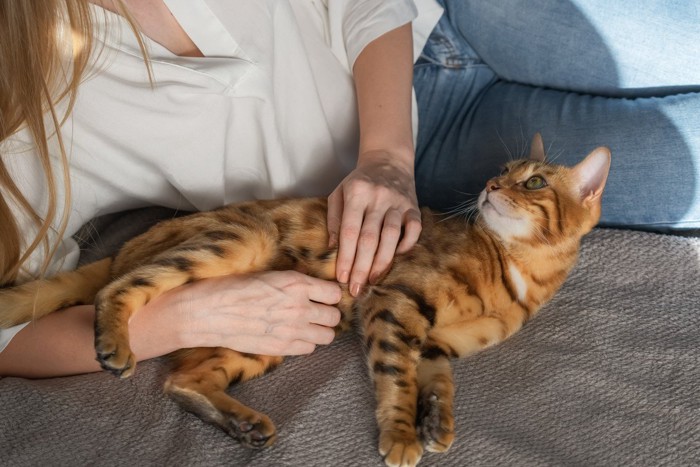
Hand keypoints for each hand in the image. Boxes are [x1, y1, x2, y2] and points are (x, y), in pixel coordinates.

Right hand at [143, 270, 341, 355]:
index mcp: (296, 283)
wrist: (208, 312)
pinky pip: (309, 349)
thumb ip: (293, 281)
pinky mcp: (282, 348)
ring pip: (327, 336)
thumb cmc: (232, 287)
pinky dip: (305, 344)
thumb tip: (310, 283)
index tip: (324, 296)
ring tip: (307, 326)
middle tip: (317, 312)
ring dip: (320, 331)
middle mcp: (300, 306)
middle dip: (328, 314)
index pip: (334, 293)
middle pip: (335, 316)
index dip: (330, 295)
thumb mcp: (267, 274)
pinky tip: (292, 336)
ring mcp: (292, 329)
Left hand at [327, 149, 421, 295]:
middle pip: (369, 238)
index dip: (346, 257)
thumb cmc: (358, 182)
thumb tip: (332, 248)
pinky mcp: (413, 206)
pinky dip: (407, 245)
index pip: (349, 231)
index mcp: (356, 194)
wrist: (388, 160)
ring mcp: (398, 202)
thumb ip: (333, 219)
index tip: (342, 278)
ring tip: (373, 280)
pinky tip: (396, 258)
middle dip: (362, 267)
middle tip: (356, 289)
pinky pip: (414, 229)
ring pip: (391, 237)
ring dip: (382, 262)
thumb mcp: (338, 193)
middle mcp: (377, 198)